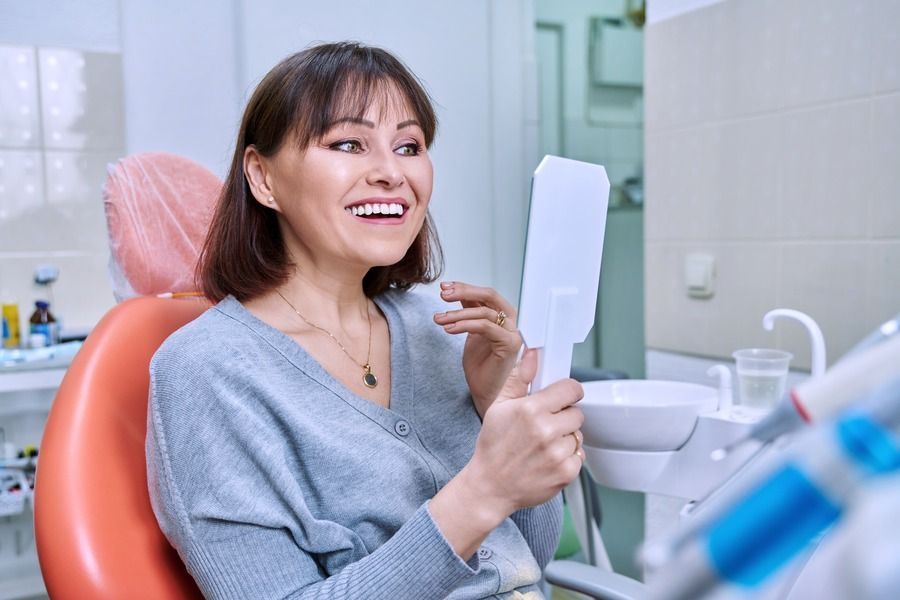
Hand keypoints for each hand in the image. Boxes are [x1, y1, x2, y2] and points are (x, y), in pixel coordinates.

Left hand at [434, 281, 521, 417]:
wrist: (487, 394)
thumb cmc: (480, 369)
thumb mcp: (469, 333)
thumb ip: (467, 314)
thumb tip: (455, 293)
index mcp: (501, 317)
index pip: (484, 294)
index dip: (464, 287)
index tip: (444, 287)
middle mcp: (510, 322)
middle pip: (489, 295)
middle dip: (464, 291)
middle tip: (443, 294)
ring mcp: (512, 333)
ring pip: (484, 312)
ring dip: (457, 313)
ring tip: (439, 319)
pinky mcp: (510, 344)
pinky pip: (485, 327)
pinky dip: (465, 325)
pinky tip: (449, 328)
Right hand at [465, 349, 584, 516]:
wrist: (490, 486)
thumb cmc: (493, 446)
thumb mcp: (499, 407)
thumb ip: (520, 379)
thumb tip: (533, 355)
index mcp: (531, 409)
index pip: (571, 389)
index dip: (567, 392)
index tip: (562, 398)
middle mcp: (546, 431)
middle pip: (577, 413)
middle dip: (563, 417)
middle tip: (545, 426)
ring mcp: (557, 453)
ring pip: (578, 435)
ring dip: (565, 439)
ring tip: (543, 446)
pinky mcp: (566, 473)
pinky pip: (579, 456)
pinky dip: (567, 458)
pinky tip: (548, 460)